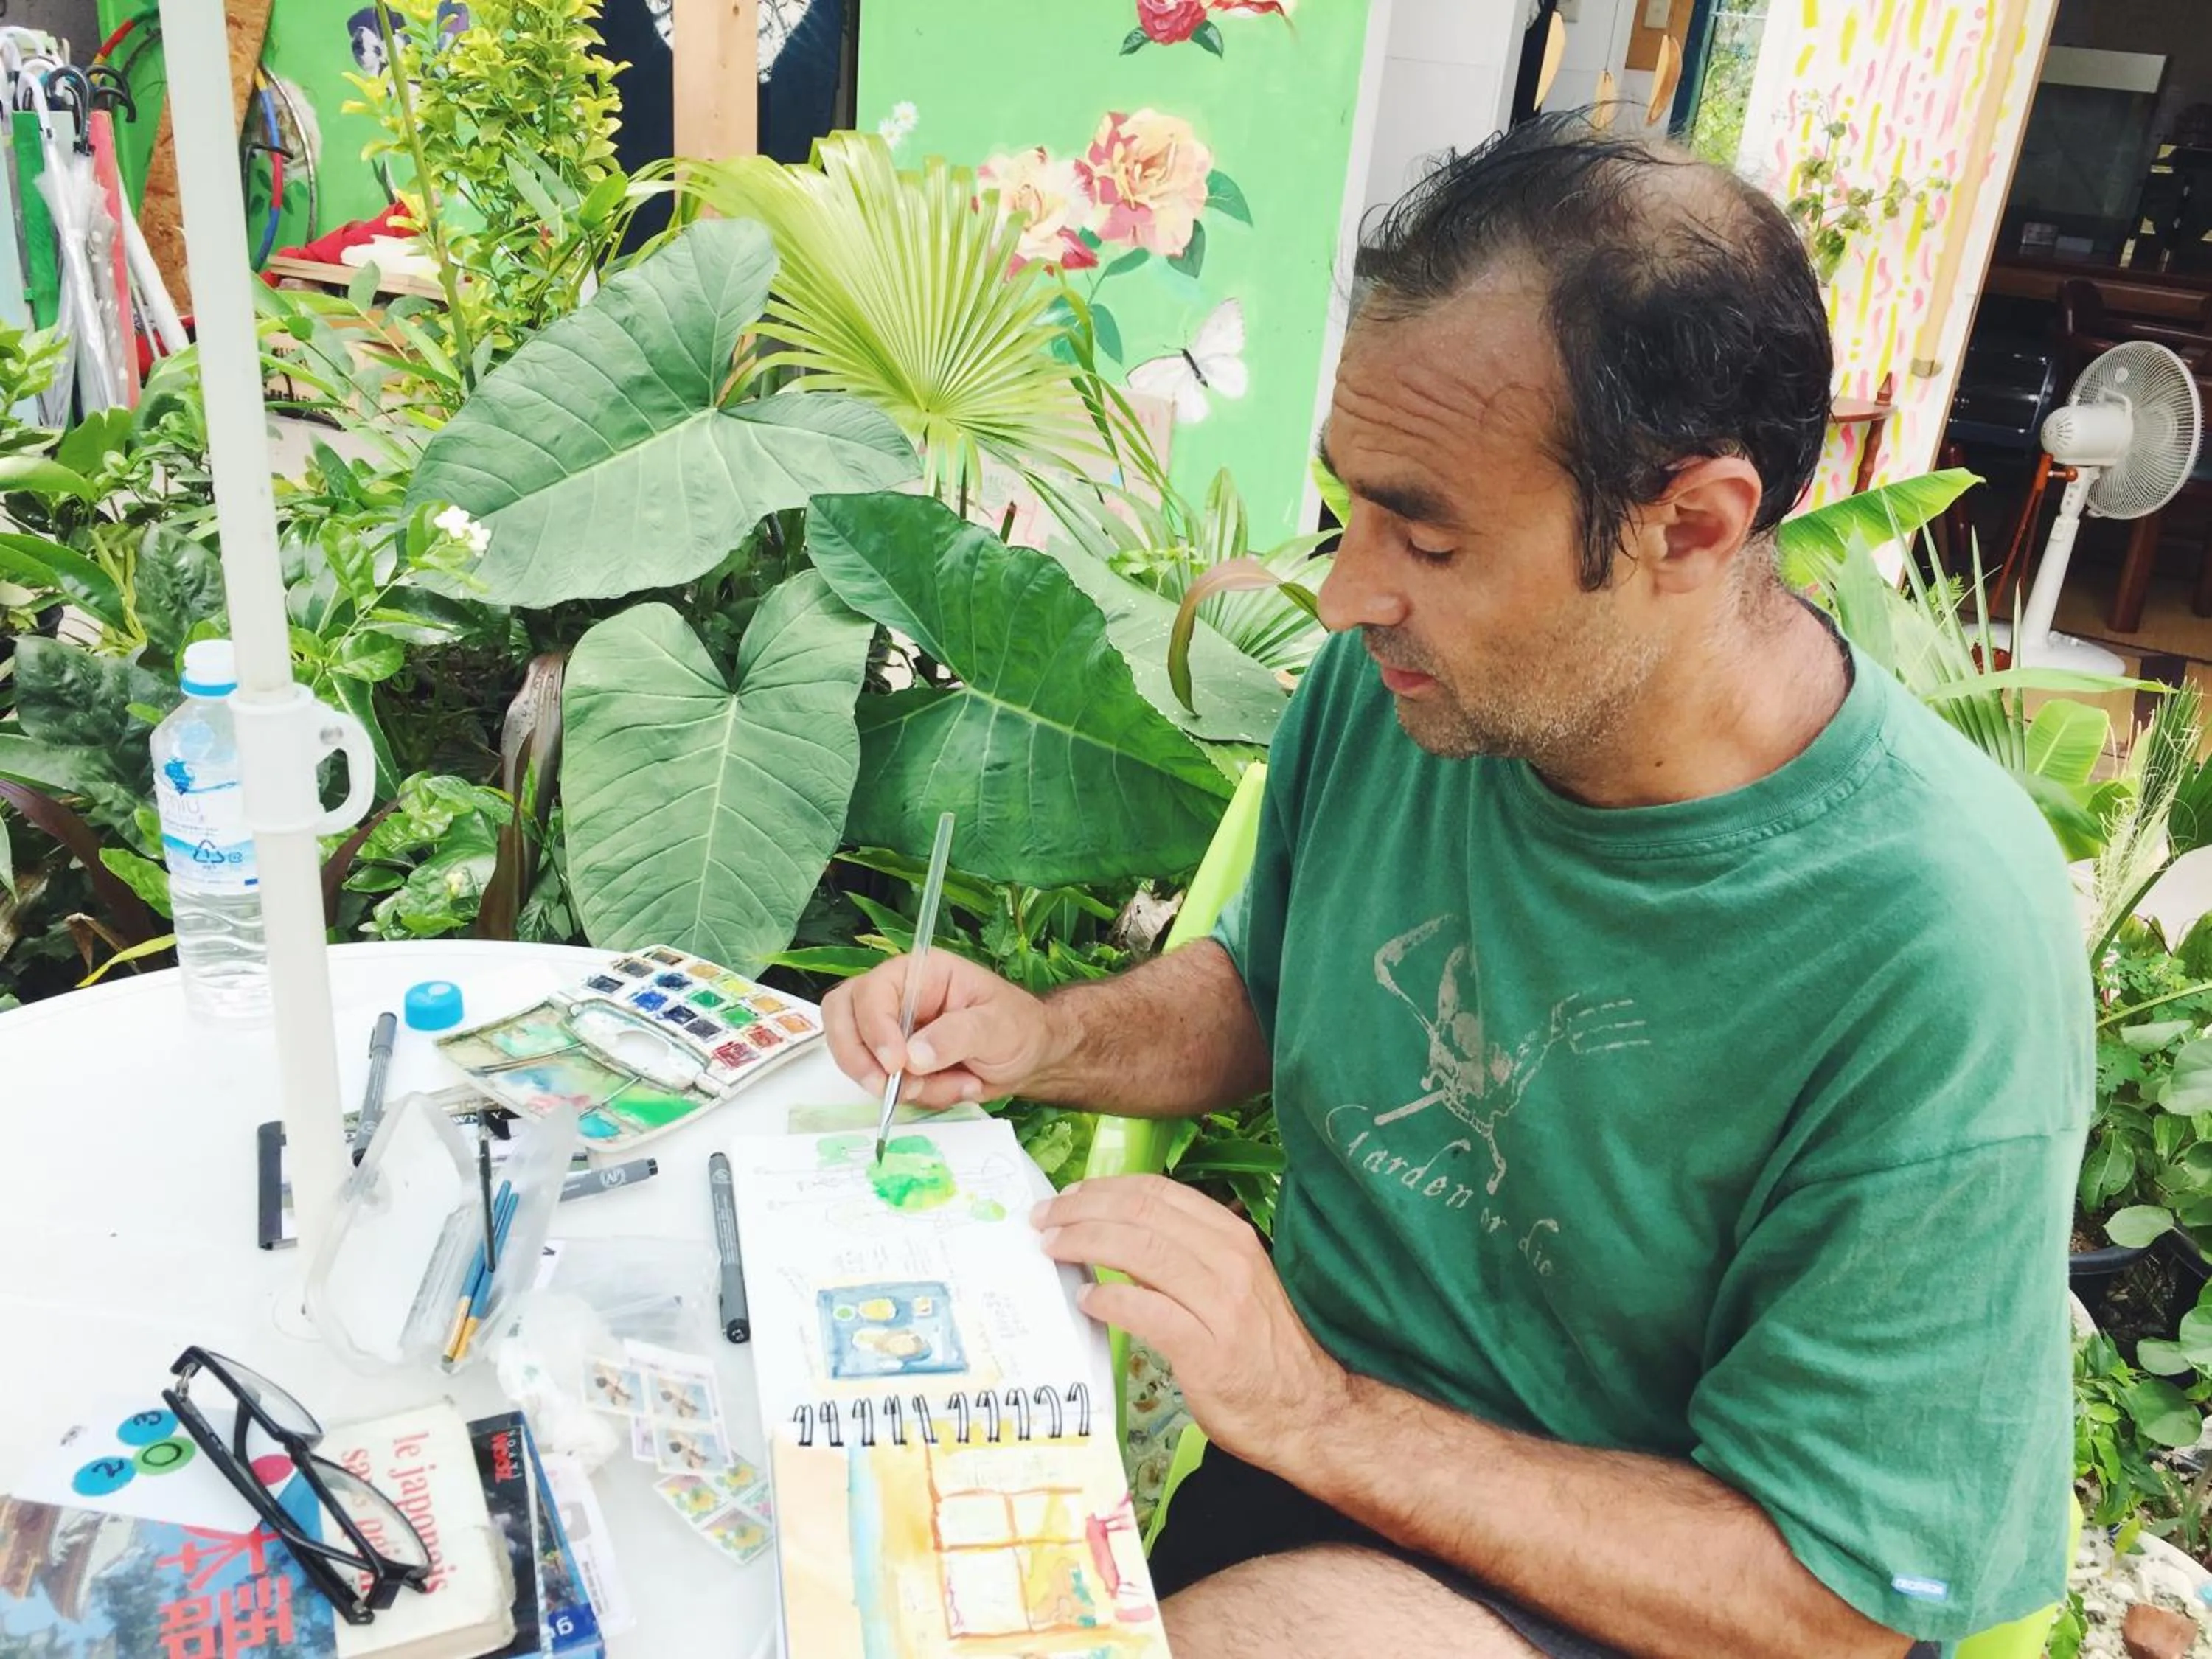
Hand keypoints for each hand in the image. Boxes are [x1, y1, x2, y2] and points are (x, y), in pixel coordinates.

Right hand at [822, 951, 1061, 1108]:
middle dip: (857, 1057)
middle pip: (841, 1017)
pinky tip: (956, 1087)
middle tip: (884, 1088)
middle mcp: (895, 998)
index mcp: (919, 974)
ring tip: (953, 1084)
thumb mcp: (996, 1026)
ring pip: (855, 1057)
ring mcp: (890, 1032)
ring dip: (898, 1085)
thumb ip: (955, 1036)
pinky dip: (916, 1098)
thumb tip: (912, 1057)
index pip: (872, 992)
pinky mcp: (894, 1064)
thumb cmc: (1018, 1027)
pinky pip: (882, 1086)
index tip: (895, 1064)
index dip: (874, 1028)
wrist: (1030, 1058)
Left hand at [1034, 1175, 1351, 1467]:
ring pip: (1139, 1250)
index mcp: (1232, 1237)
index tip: (1068, 1197)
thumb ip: (1184, 1262)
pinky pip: (1146, 1311)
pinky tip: (1086, 1301)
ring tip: (1052, 1249)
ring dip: (1084, 1243)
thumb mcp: (1231, 1287)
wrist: (1311, 1412)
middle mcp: (1230, 1260)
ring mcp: (1221, 1303)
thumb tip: (1119, 1242)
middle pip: (1141, 1213)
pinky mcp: (1208, 1350)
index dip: (1104, 1188)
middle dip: (1082, 1210)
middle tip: (1043, 1219)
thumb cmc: (1263, 1351)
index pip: (1158, 1192)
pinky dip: (1110, 1301)